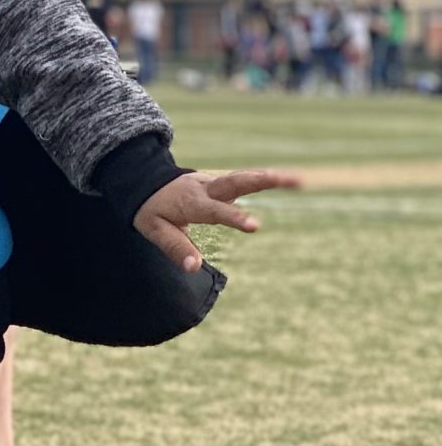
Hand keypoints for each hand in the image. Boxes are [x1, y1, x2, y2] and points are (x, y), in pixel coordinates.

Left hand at [132, 168, 301, 273]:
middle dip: (262, 181)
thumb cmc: (152, 210)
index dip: (235, 217)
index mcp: (192, 202)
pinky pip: (244, 180)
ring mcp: (216, 183)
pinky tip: (288, 179)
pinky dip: (265, 178)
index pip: (216, 211)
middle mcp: (207, 189)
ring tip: (299, 179)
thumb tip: (194, 268)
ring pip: (244, 177)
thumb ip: (175, 248)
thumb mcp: (155, 230)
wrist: (146, 184)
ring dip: (271, 177)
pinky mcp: (222, 183)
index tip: (256, 226)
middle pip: (236, 182)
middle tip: (288, 180)